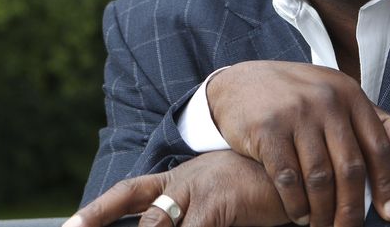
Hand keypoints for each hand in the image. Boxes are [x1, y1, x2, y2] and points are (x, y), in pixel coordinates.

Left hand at [66, 150, 289, 226]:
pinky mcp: (219, 204)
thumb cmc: (256, 186)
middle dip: (109, 225)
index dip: (96, 211)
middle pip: (143, 217)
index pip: (129, 193)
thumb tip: (164, 224)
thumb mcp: (218, 196)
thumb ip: (191, 214)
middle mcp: (184, 183)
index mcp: (179, 179)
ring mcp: (200, 192)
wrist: (292, 167)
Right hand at [207, 61, 389, 226]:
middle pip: (350, 168)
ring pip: (320, 178)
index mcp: (348, 93)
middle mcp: (325, 100)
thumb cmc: (295, 96)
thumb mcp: (337, 98)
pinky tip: (300, 216)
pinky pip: (288, 179)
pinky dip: (297, 205)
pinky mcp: (267, 128)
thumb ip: (375, 123)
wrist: (238, 84)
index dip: (387, 184)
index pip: (377, 146)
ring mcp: (295, 113)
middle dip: (353, 208)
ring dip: (324, 212)